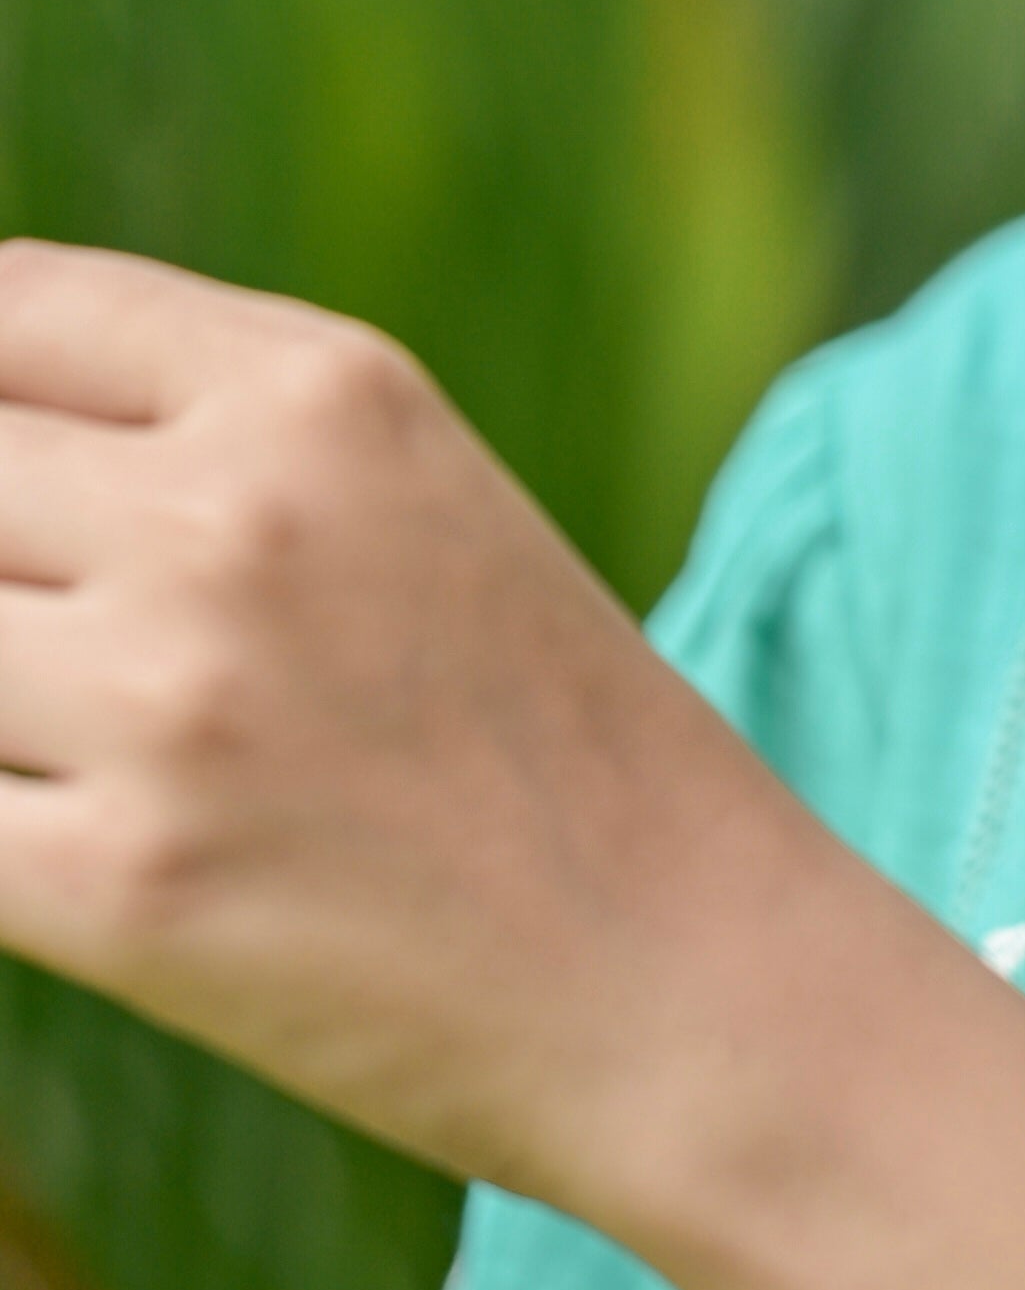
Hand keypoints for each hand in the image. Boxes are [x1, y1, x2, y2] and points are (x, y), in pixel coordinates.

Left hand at [0, 240, 832, 1214]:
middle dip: (4, 576)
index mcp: (321, 392)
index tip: (23, 502)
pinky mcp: (120, 887)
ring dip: (3, 714)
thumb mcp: (408, 506)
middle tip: (89, 656)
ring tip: (103, 764)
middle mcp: (234, 515)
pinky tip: (82, 860)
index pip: (9, 307)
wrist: (691, 981)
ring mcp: (170, 700)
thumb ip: (199, 441)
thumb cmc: (538, 747)